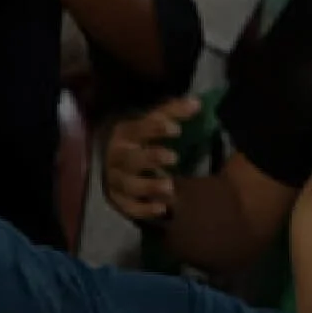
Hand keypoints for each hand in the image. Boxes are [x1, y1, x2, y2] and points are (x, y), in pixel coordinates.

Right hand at [104, 97, 199, 222]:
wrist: (114, 166)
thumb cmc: (140, 142)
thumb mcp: (153, 124)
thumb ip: (173, 113)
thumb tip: (197, 103)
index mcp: (124, 133)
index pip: (138, 129)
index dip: (155, 129)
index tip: (177, 129)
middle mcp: (116, 157)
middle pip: (130, 158)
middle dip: (150, 158)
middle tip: (174, 158)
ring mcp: (116, 180)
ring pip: (129, 185)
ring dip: (149, 187)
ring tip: (171, 187)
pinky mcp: (118, 201)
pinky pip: (129, 208)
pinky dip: (144, 210)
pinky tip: (162, 209)